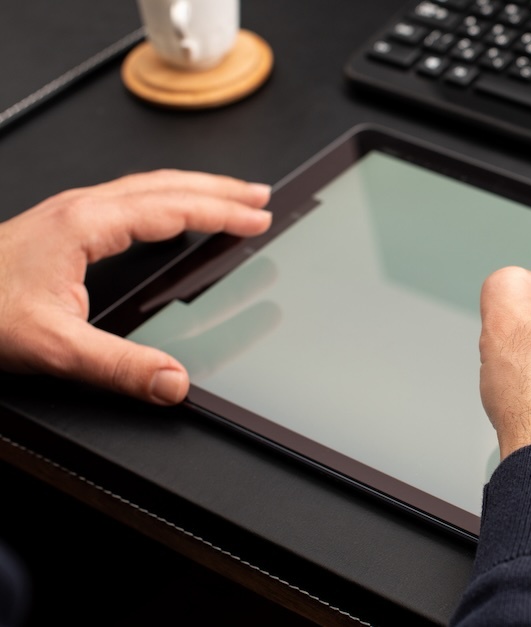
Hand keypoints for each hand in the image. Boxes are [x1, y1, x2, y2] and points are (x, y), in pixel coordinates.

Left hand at [0, 169, 271, 404]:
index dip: (221, 211)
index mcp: (88, 224)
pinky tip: (169, 217)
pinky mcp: (60, 225)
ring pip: (147, 186)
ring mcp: (69, 213)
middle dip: (219, 188)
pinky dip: (165, 200)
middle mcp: (81, 209)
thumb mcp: (52, 348)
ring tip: (230, 197)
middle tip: (260, 194)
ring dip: (195, 188)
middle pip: (166, 184)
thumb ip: (119, 367)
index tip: (259, 216)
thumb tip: (174, 382)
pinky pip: (128, 199)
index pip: (173, 207)